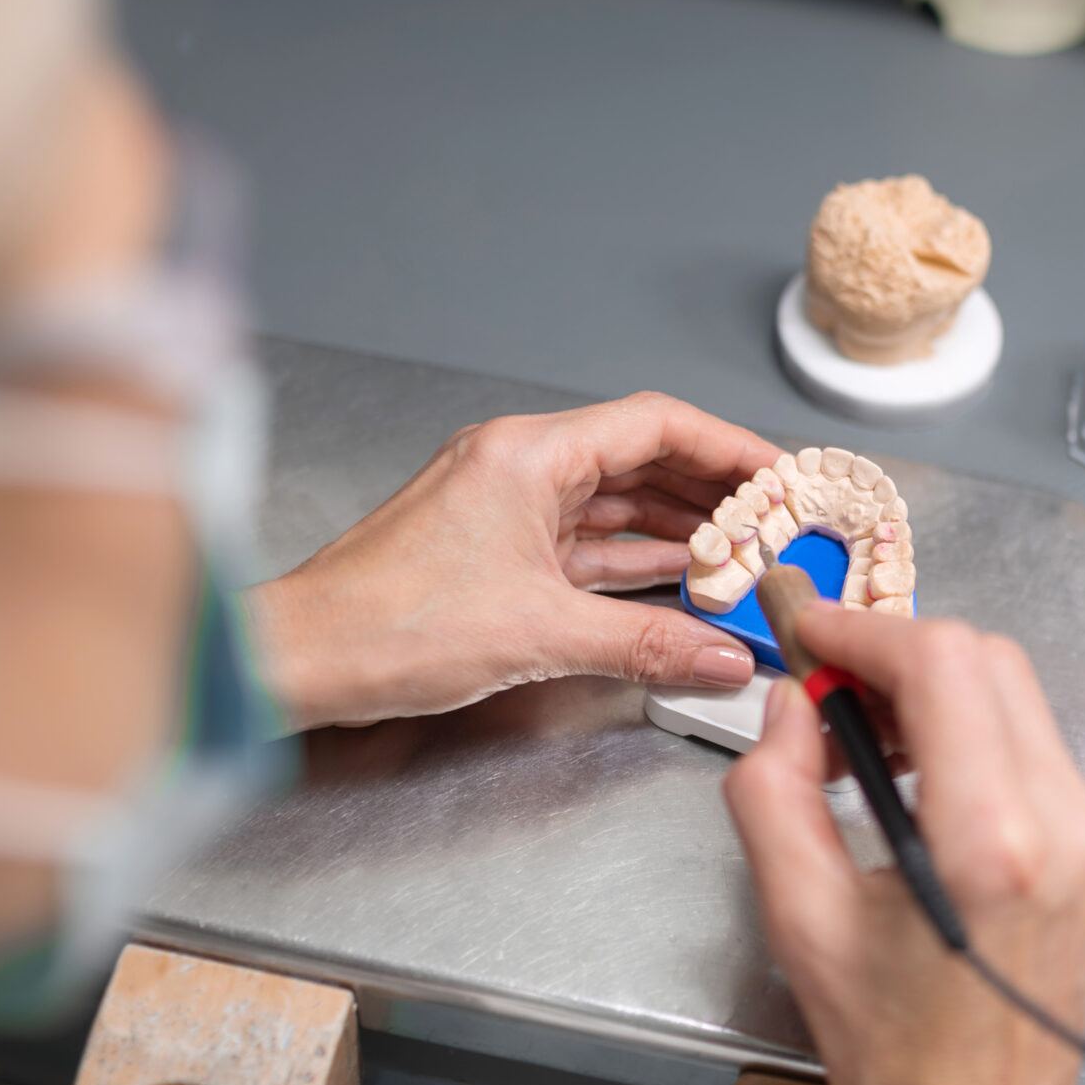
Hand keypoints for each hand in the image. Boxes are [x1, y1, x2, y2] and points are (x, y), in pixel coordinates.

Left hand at [248, 393, 780, 727]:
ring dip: (678, 529)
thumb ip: (647, 644)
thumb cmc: (385, 626)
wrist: (302, 659)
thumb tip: (722, 654)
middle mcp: (515, 466)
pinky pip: (583, 543)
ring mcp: (502, 506)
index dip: (730, 447)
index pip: (655, 424)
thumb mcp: (540, 636)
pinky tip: (679, 581)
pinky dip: (634, 561)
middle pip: (640, 459)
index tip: (782, 473)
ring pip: (613, 503)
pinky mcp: (492, 549)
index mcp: (526, 454)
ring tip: (743, 554)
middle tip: (776, 517)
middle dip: (713, 490)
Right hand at [724, 610, 1084, 1084]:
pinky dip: (967, 725)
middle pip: (986, 659)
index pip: (941, 664)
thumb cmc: (890, 1053)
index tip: (809, 639)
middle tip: (828, 688)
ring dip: (933, 686)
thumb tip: (791, 706)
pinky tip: (912, 772)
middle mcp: (1059, 823)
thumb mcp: (798, 917)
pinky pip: (1030, 738)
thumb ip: (774, 790)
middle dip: (898, 652)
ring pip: (1014, 691)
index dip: (863, 633)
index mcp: (988, 840)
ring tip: (863, 738)